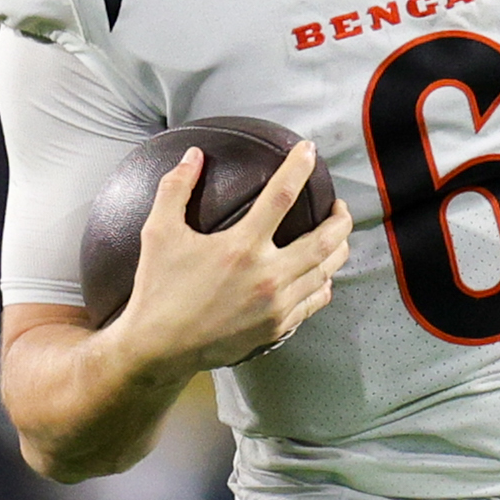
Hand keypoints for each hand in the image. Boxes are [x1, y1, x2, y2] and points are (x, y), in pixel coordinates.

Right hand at [116, 141, 353, 374]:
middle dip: (340, 218)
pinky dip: (324, 283)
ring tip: (338, 236)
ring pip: (327, 272)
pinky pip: (315, 301)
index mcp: (241, 247)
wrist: (159, 348)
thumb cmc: (158, 289)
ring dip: (339, 249)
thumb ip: (176, 188)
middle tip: (339, 206)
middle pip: (325, 240)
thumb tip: (193, 155)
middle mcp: (267, 276)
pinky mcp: (277, 328)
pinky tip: (322, 275)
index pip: (282, 196)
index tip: (310, 150)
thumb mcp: (158, 233)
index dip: (299, 167)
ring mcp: (276, 306)